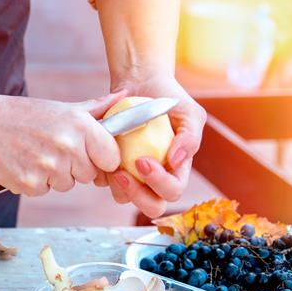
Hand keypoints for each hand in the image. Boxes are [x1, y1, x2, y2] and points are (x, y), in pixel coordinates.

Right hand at [0, 91, 126, 195]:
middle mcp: (67, 148)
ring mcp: (48, 168)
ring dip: (54, 175)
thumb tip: (125, 97)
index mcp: (80, 126)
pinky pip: (43, 190)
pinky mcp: (29, 184)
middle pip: (88, 175)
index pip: (111, 158)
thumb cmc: (24, 114)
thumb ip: (95, 109)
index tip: (89, 154)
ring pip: (66, 185)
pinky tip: (24, 163)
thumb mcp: (61, 108)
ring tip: (36, 155)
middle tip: (54, 150)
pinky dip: (35, 182)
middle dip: (75, 167)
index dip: (101, 158)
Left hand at [98, 75, 206, 217]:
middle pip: (152, 206)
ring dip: (117, 186)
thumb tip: (177, 160)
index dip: (159, 183)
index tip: (143, 161)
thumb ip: (190, 136)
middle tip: (123, 173)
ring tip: (111, 164)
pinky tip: (100, 156)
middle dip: (138, 195)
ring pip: (125, 199)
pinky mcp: (112, 168)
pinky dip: (102, 174)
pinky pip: (105, 183)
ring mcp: (133, 175)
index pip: (173, 191)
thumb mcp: (188, 112)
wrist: (140, 84)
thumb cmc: (167, 99)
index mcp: (177, 168)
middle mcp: (155, 177)